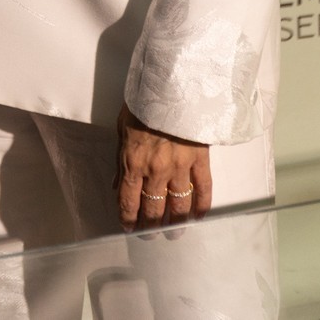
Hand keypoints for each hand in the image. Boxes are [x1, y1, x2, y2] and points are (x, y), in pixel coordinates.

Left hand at [116, 103, 211, 229]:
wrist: (172, 84)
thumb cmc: (143, 102)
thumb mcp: (122, 126)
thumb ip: (119, 159)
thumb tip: (116, 184)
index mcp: (132, 162)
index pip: (128, 202)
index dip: (128, 220)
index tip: (129, 229)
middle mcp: (156, 170)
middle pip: (154, 210)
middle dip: (151, 227)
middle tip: (151, 235)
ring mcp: (180, 167)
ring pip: (179, 206)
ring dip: (176, 224)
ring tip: (174, 233)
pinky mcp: (200, 160)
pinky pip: (203, 190)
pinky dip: (201, 207)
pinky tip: (197, 217)